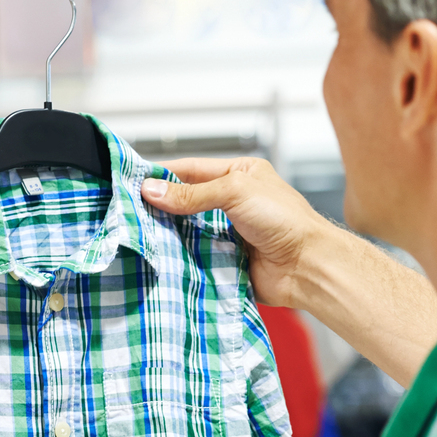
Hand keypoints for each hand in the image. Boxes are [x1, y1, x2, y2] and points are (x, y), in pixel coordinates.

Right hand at [142, 157, 339, 309]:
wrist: (307, 266)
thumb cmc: (284, 221)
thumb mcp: (235, 192)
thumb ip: (192, 193)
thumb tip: (152, 190)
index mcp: (239, 175)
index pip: (191, 170)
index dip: (163, 175)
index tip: (133, 182)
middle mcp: (233, 202)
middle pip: (186, 202)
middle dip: (161, 207)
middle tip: (129, 211)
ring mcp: (228, 232)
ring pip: (187, 230)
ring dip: (168, 234)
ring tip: (138, 234)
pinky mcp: (225, 260)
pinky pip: (195, 256)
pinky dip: (179, 257)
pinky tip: (159, 257)